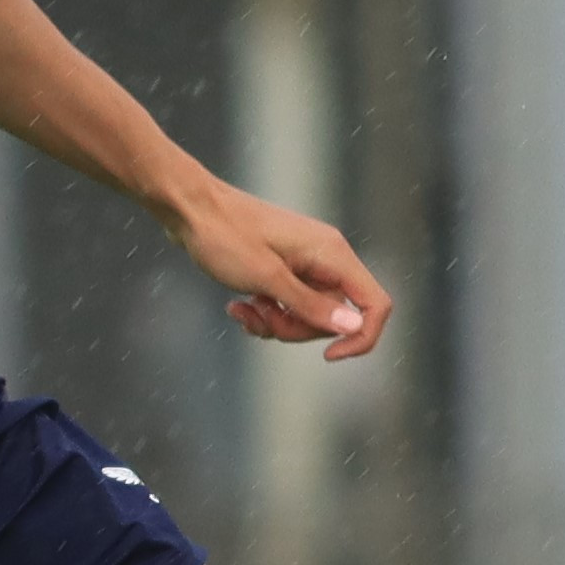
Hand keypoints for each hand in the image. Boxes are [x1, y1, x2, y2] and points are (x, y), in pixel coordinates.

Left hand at [166, 178, 391, 361]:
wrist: (189, 208)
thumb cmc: (225, 236)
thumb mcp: (267, 279)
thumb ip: (311, 305)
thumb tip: (353, 326)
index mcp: (332, 254)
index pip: (375, 304)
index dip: (361, 336)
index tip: (328, 355)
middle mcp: (325, 257)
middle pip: (335, 316)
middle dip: (298, 328)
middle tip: (263, 317)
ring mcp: (303, 263)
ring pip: (307, 314)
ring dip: (276, 322)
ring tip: (243, 310)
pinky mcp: (282, 269)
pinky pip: (287, 304)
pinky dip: (265, 312)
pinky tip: (238, 306)